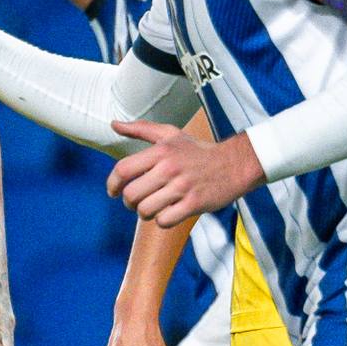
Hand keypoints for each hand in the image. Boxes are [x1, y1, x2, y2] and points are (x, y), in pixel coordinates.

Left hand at [106, 120, 264, 225]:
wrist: (234, 165)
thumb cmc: (198, 151)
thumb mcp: (171, 134)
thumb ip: (141, 129)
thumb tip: (114, 124)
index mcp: (161, 151)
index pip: (123, 170)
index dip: (112, 184)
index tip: (113, 191)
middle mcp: (169, 168)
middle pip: (132, 195)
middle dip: (130, 202)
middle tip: (136, 202)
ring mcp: (182, 187)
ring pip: (145, 210)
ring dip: (146, 213)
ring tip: (154, 207)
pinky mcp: (193, 204)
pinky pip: (164, 221)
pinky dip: (163, 220)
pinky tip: (169, 212)